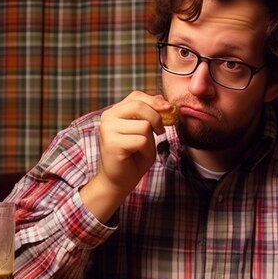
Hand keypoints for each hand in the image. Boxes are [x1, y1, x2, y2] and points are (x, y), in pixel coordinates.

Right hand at [80, 91, 173, 221]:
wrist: (119, 182)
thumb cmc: (133, 158)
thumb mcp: (145, 132)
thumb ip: (150, 115)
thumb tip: (163, 100)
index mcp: (114, 112)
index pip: (136, 96)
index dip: (155, 101)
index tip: (169, 110)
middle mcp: (107, 118)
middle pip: (139, 106)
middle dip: (156, 118)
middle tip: (160, 132)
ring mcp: (108, 130)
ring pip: (144, 125)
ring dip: (151, 141)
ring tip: (142, 150)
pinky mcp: (112, 143)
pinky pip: (142, 140)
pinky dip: (147, 150)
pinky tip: (138, 156)